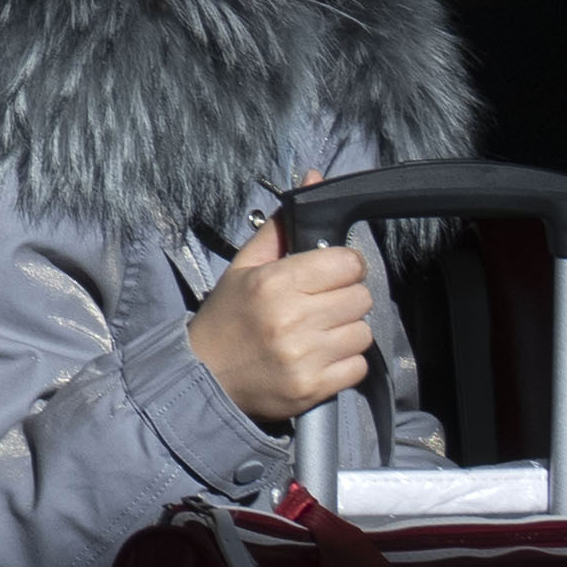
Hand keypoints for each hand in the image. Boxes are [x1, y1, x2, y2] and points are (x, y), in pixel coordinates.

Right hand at [189, 221, 377, 431]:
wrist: (203, 378)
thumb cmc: (226, 319)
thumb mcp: (244, 267)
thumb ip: (282, 227)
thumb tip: (313, 178)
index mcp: (275, 283)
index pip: (348, 262)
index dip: (342, 267)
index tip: (327, 276)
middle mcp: (293, 318)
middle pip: (361, 297)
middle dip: (343, 299)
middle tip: (319, 307)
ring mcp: (304, 356)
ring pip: (363, 332)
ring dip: (345, 332)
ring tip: (317, 334)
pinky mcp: (313, 387)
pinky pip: (358, 366)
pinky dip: (344, 363)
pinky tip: (318, 358)